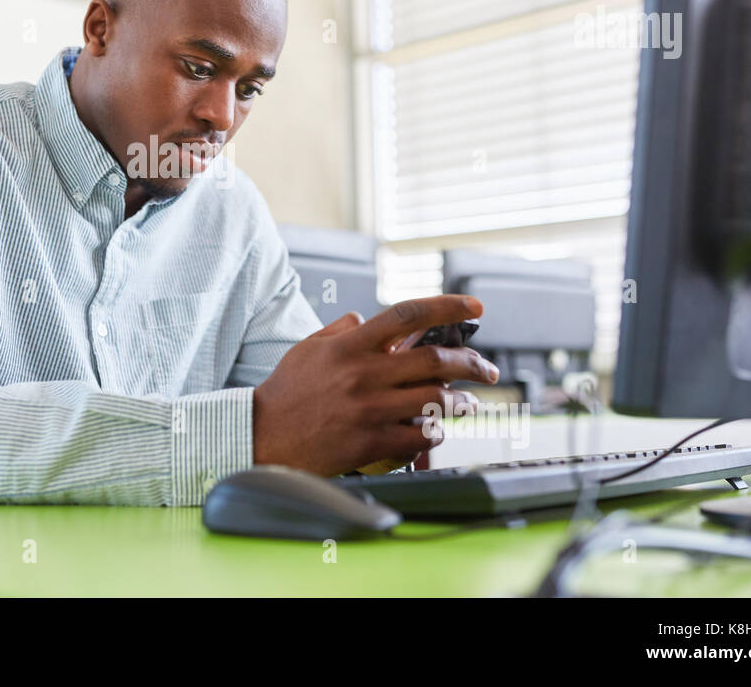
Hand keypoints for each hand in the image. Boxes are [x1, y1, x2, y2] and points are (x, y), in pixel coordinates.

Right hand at [252, 295, 498, 476]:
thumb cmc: (286, 392)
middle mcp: (363, 374)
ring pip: (435, 400)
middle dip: (472, 363)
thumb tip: (366, 320)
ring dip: (462, 401)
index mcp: (350, 346)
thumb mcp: (308, 348)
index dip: (447, 306)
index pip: (407, 315)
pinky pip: (419, 436)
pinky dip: (436, 432)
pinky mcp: (370, 442)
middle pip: (434, 360)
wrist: (263, 435)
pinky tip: (437, 430)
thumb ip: (341, 330)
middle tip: (486, 369)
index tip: (474, 306)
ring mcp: (369, 409)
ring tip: (469, 402)